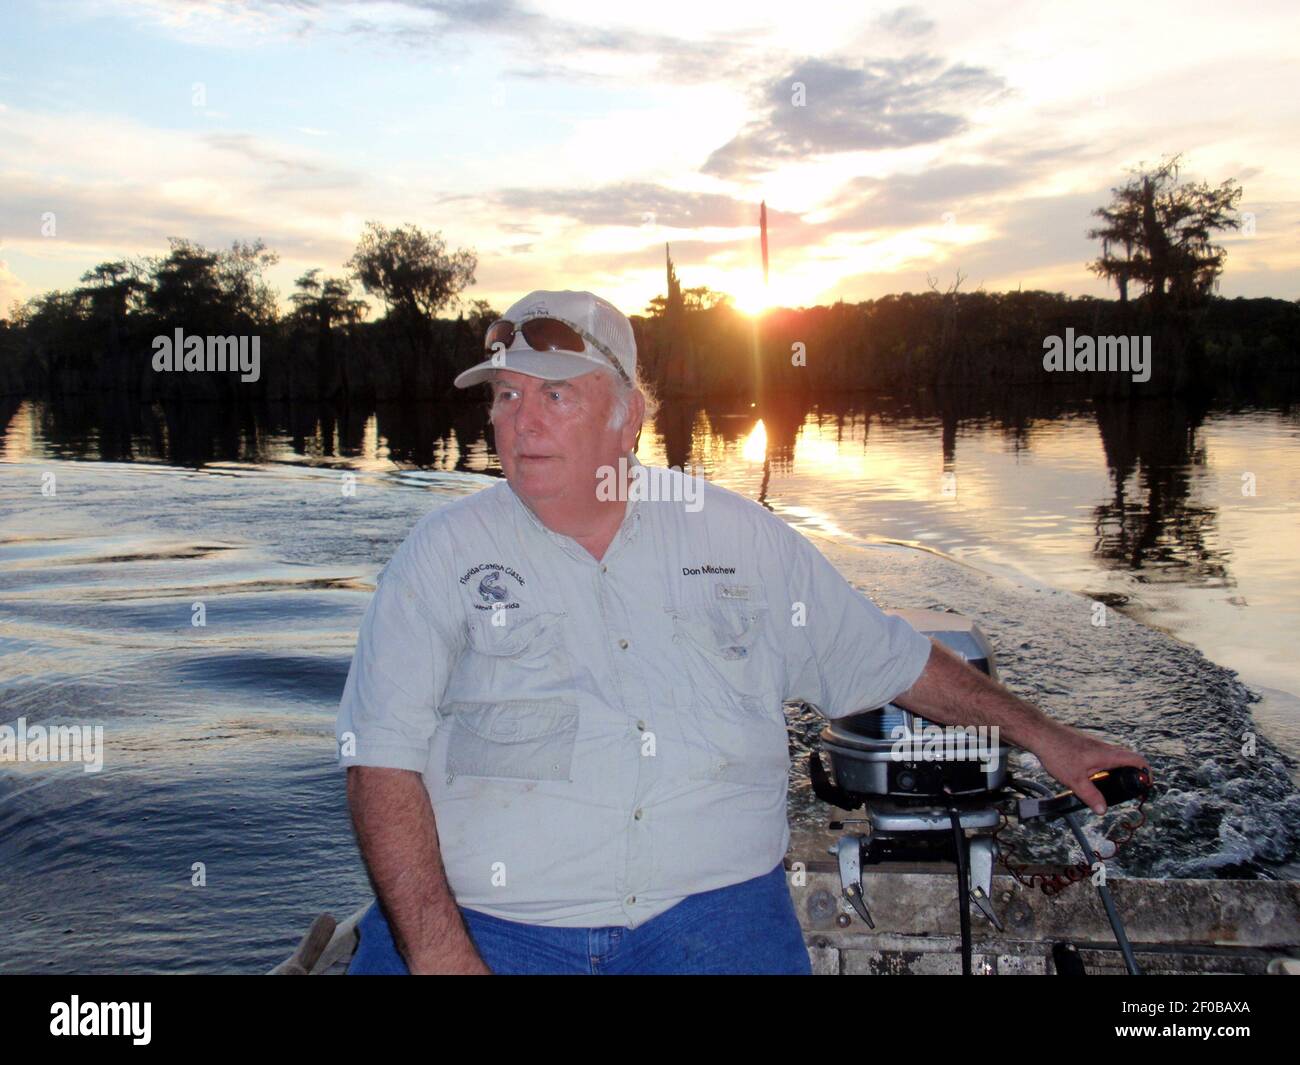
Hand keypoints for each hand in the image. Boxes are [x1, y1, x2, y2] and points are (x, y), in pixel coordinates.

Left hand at [1032, 723, 1150, 814]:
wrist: (1040, 733)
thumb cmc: (1057, 753)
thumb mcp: (1075, 780)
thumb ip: (1090, 796)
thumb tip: (1103, 810)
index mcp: (1108, 755)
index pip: (1138, 760)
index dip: (1147, 773)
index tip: (1146, 785)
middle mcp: (1105, 747)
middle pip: (1128, 759)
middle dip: (1131, 775)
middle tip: (1128, 790)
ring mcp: (1094, 744)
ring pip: (1113, 757)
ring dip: (1116, 770)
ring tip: (1108, 786)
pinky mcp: (1085, 744)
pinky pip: (1101, 755)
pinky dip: (1103, 766)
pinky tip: (1091, 775)